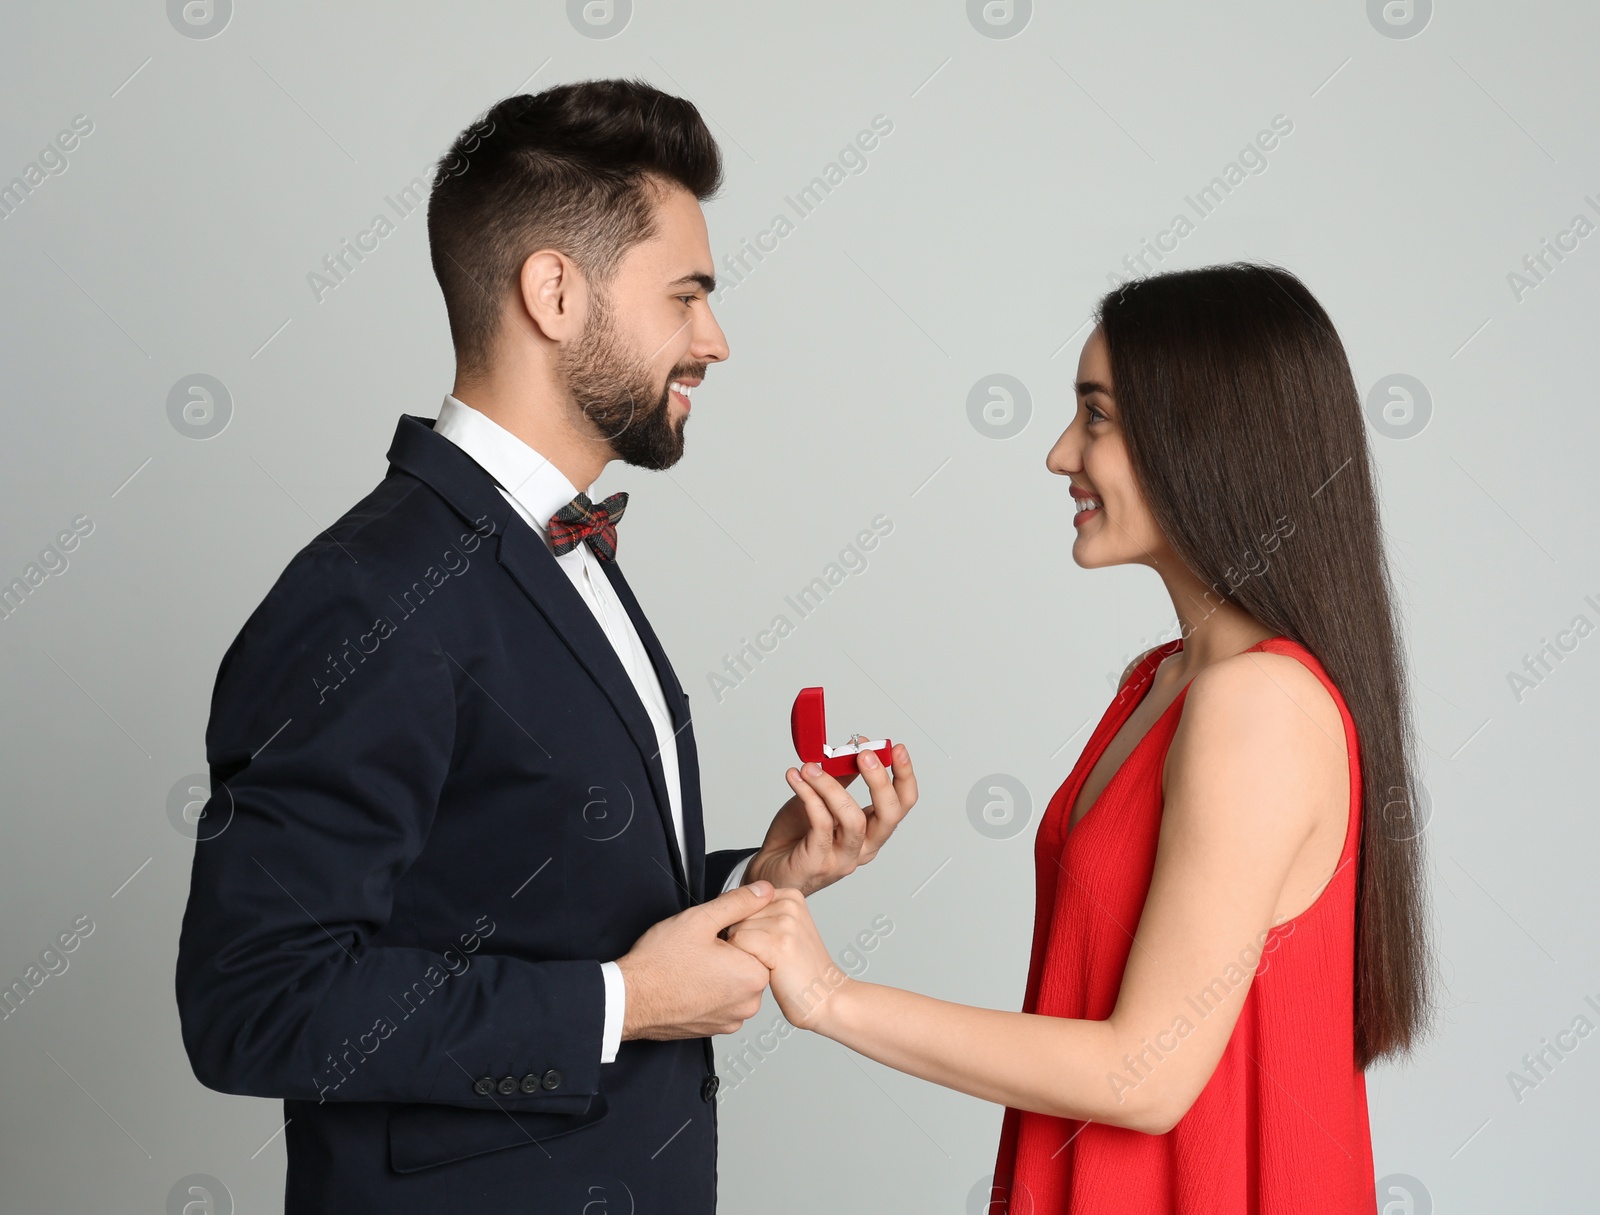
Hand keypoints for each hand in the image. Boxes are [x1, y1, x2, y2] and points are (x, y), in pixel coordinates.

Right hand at [615, 881, 775, 1039]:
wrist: (629, 999)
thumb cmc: (659, 963)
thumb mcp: (701, 919)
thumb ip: (739, 903)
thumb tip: (764, 891)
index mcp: (753, 976)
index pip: (760, 943)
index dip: (735, 931)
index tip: (713, 934)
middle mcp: (748, 1004)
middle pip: (749, 964)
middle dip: (730, 953)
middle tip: (700, 948)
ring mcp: (731, 1020)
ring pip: (735, 984)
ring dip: (720, 973)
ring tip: (692, 966)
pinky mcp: (715, 1029)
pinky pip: (722, 1003)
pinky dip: (710, 992)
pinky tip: (689, 983)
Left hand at [725, 888, 852, 1032]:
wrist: (826, 997)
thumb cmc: (799, 971)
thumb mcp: (784, 931)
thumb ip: (760, 913)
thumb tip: (724, 902)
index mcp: (790, 895)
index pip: (740, 901)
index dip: (742, 927)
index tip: (764, 945)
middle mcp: (789, 902)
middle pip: (736, 914)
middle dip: (742, 940)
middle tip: (769, 958)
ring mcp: (786, 921)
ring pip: (735, 929)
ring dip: (744, 953)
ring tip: (771, 964)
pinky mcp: (779, 941)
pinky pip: (738, 944)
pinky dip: (744, 962)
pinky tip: (769, 970)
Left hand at [745, 741, 916, 895]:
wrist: (769, 869)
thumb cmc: (796, 838)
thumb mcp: (822, 802)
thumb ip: (840, 781)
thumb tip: (851, 751)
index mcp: (870, 831)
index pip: (901, 805)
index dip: (904, 776)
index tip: (896, 749)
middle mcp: (863, 847)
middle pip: (889, 815)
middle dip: (880, 781)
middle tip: (864, 754)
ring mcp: (842, 858)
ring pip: (853, 820)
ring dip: (832, 786)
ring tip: (811, 767)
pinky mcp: (818, 862)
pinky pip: (820, 824)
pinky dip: (809, 795)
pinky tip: (797, 779)